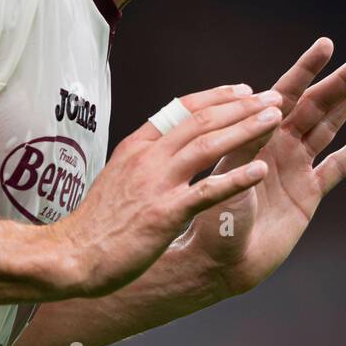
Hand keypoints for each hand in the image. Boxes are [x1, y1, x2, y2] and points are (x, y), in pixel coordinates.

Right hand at [50, 84, 282, 297]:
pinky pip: (208, 190)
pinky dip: (237, 178)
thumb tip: (168, 144)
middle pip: (202, 120)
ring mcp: (156, 183)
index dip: (218, 96)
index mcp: (137, 145)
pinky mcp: (164, 214)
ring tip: (275, 120)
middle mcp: (148, 157)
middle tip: (273, 98)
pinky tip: (261, 170)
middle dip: (242, 106)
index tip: (244, 90)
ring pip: (208, 144)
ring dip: (246, 129)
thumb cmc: (98, 223)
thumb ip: (145, 158)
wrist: (71, 256)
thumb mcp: (119, 175)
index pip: (182, 108)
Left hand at [185, 38, 345, 298]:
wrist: (220, 260)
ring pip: (329, 127)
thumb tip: (269, 113)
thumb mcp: (227, 178)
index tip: (326, 43)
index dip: (306, 69)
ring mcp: (296, 167)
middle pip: (316, 105)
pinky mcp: (309, 194)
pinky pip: (337, 167)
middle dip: (341, 81)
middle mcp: (278, 144)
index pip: (285, 93)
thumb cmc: (212, 218)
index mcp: (256, 134)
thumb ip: (248, 147)